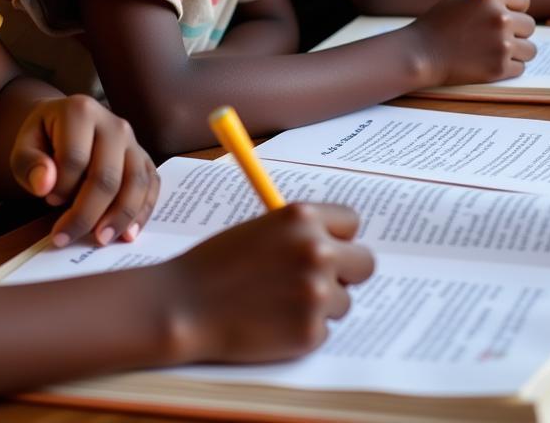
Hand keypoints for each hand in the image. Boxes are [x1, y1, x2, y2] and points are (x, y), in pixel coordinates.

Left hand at [11, 94, 159, 248]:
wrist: (65, 124)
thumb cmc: (44, 139)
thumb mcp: (24, 146)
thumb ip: (29, 164)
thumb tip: (44, 185)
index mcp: (81, 111)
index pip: (74, 158)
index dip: (60, 186)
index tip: (47, 199)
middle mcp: (114, 124)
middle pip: (106, 175)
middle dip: (87, 213)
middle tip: (65, 238)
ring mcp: (133, 141)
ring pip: (135, 182)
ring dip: (119, 216)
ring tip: (101, 240)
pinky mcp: (144, 158)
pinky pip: (151, 185)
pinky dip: (143, 211)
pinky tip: (128, 233)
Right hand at [162, 203, 373, 362]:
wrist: (185, 305)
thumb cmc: (218, 264)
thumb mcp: (262, 229)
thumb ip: (302, 233)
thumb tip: (338, 244)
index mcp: (304, 217)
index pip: (351, 222)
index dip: (339, 237)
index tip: (329, 248)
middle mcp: (317, 251)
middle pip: (365, 263)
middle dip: (346, 273)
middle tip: (319, 281)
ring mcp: (316, 292)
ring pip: (343, 301)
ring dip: (319, 305)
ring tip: (278, 303)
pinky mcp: (310, 331)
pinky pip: (323, 330)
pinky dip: (302, 331)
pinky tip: (271, 324)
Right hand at [412, 0, 535, 84]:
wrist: (420, 53)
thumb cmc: (437, 25)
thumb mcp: (459, 0)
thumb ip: (487, 1)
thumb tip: (512, 6)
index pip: (523, 0)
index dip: (516, 8)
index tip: (510, 15)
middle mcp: (500, 18)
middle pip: (529, 26)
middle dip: (517, 31)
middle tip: (500, 37)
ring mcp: (502, 45)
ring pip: (529, 49)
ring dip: (516, 51)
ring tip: (495, 52)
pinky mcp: (499, 68)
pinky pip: (519, 68)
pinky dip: (507, 68)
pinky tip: (488, 63)